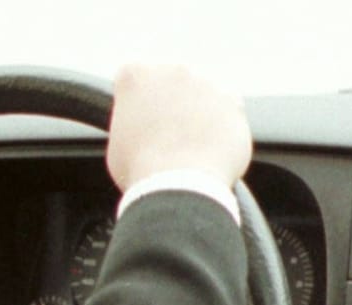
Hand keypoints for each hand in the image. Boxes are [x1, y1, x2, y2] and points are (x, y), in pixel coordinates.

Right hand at [106, 64, 251, 192]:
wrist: (179, 186)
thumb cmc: (141, 172)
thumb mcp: (119, 145)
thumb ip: (131, 125)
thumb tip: (142, 131)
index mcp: (134, 76)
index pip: (135, 77)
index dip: (141, 102)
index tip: (145, 121)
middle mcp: (171, 70)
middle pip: (174, 81)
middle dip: (175, 103)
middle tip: (173, 137)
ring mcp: (205, 82)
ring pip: (205, 92)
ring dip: (202, 112)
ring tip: (195, 147)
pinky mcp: (232, 99)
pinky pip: (230, 108)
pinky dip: (225, 125)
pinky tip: (215, 147)